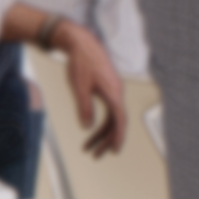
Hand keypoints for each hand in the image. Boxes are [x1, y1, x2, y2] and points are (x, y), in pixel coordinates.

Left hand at [52, 20, 129, 156]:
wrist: (81, 43)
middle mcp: (117, 92)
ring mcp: (113, 90)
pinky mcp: (107, 88)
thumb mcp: (79, 87)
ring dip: (100, 133)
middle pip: (115, 122)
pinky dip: (100, 121)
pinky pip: (108, 110)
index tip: (114, 151)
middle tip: (95, 155)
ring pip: (111, 117)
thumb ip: (84, 108)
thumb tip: (87, 126)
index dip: (117, 137)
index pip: (119, 120)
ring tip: (88, 146)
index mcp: (113, 92)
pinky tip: (90, 128)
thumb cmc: (81, 62)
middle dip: (105, 140)